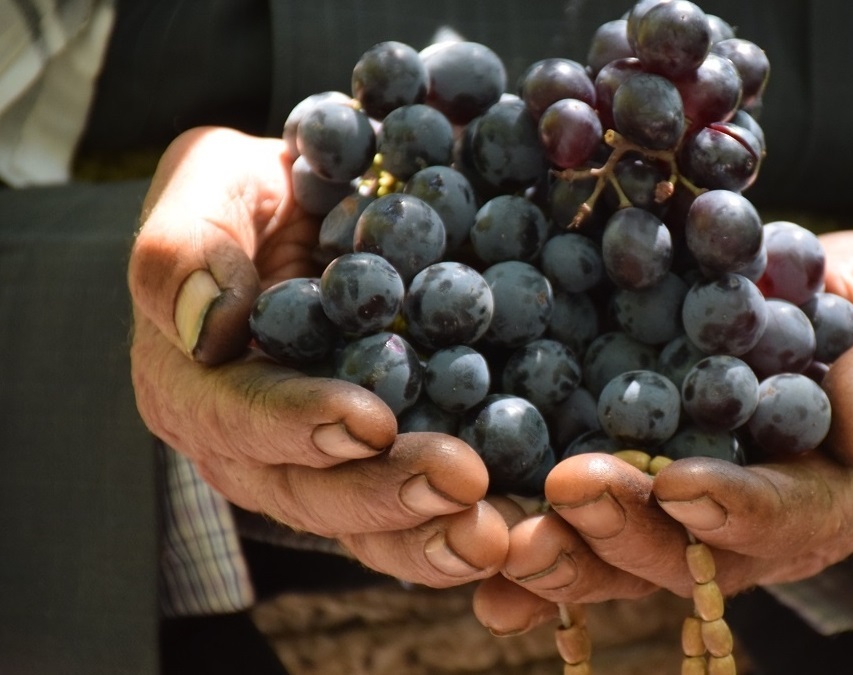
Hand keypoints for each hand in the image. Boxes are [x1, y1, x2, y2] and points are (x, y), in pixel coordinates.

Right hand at [129, 127, 506, 585]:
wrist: (326, 215)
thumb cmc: (258, 197)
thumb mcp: (209, 184)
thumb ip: (184, 247)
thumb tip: (206, 323)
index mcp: (196, 387)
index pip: (240, 417)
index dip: (299, 425)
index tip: (370, 421)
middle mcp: (254, 452)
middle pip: (312, 494)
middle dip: (386, 494)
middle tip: (461, 481)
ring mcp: (323, 476)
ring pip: (371, 530)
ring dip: (434, 537)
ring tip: (496, 535)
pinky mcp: (388, 477)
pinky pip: (424, 523)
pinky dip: (470, 532)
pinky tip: (524, 533)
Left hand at [474, 230, 852, 633]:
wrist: (842, 314)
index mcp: (845, 492)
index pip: (795, 517)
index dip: (738, 509)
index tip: (679, 483)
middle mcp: (767, 528)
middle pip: (698, 555)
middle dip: (632, 531)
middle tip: (568, 490)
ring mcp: (701, 523)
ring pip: (634, 561)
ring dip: (571, 559)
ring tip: (508, 541)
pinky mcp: (649, 500)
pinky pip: (595, 539)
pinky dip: (541, 561)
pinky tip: (485, 568)